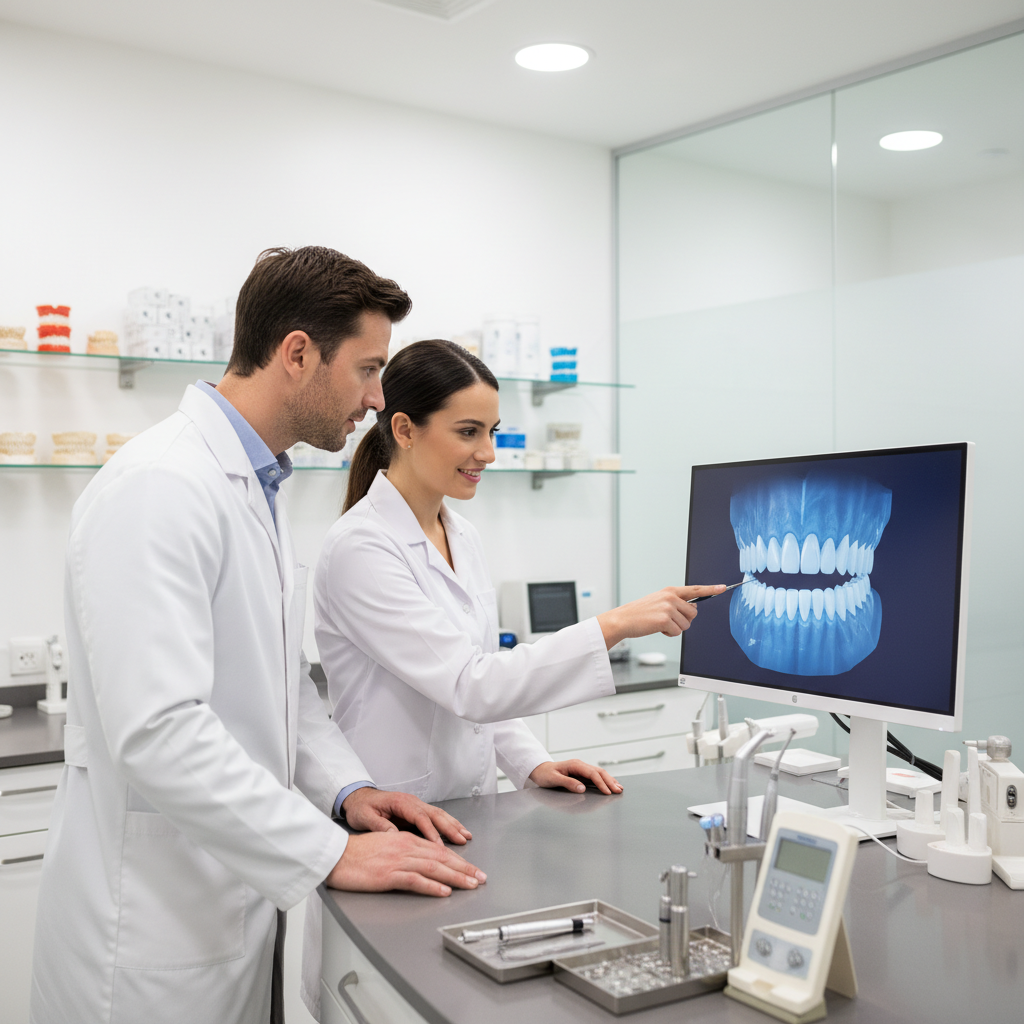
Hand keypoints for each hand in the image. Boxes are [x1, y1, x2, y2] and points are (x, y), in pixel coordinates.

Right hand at [326, 831, 486, 896]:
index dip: (458, 860)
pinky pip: (414, 880)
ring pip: (433, 868)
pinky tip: (444, 892)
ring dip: (456, 877)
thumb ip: (402, 850)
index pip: (438, 850)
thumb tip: (419, 860)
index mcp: (405, 840)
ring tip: (471, 884)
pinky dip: (431, 886)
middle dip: (464, 868)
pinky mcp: (387, 875)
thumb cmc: (355, 853)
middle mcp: (405, 847)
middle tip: (481, 877)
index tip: (472, 868)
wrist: (334, 855)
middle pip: (441, 858)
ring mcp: (397, 861)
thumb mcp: (384, 845)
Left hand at [341, 787, 472, 845]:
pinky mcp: (416, 812)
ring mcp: (416, 805)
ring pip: (439, 815)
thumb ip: (379, 826)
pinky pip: (435, 818)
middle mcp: (411, 802)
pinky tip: (457, 831)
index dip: (430, 832)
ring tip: (466, 836)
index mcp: (400, 802)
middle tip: (463, 840)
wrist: (358, 797)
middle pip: (435, 814)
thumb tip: (394, 835)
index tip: (438, 846)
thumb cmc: (361, 807)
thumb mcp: (364, 817)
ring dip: (453, 825)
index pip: (419, 817)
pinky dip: (448, 824)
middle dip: (450, 828)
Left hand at [528, 759, 622, 795]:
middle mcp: (580, 765)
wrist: (540, 770)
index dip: (601, 783)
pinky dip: (604, 780)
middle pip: (599, 772)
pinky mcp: (581, 773)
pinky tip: (610, 784)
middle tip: (618, 790)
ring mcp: (581, 769)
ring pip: (599, 773)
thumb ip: (568, 783)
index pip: (592, 773)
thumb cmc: (545, 774)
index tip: (607, 792)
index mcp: (575, 765)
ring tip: (619, 788)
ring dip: (609, 780)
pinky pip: (595, 776)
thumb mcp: (554, 779)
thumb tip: (582, 788)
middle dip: (609, 781)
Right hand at [597, 584, 726, 648]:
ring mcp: (668, 608)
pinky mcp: (665, 619)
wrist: (623, 619)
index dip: (711, 589)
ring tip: (660, 624)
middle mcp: (670, 597)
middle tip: (668, 620)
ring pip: (686, 624)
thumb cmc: (640, 613)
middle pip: (693, 613)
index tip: (723, 587)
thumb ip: (675, 602)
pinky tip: (658, 629)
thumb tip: (693, 608)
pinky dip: (669, 634)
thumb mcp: (658, 601)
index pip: (694, 589)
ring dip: (675, 628)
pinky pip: (678, 632)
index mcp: (670, 591)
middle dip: (684, 620)